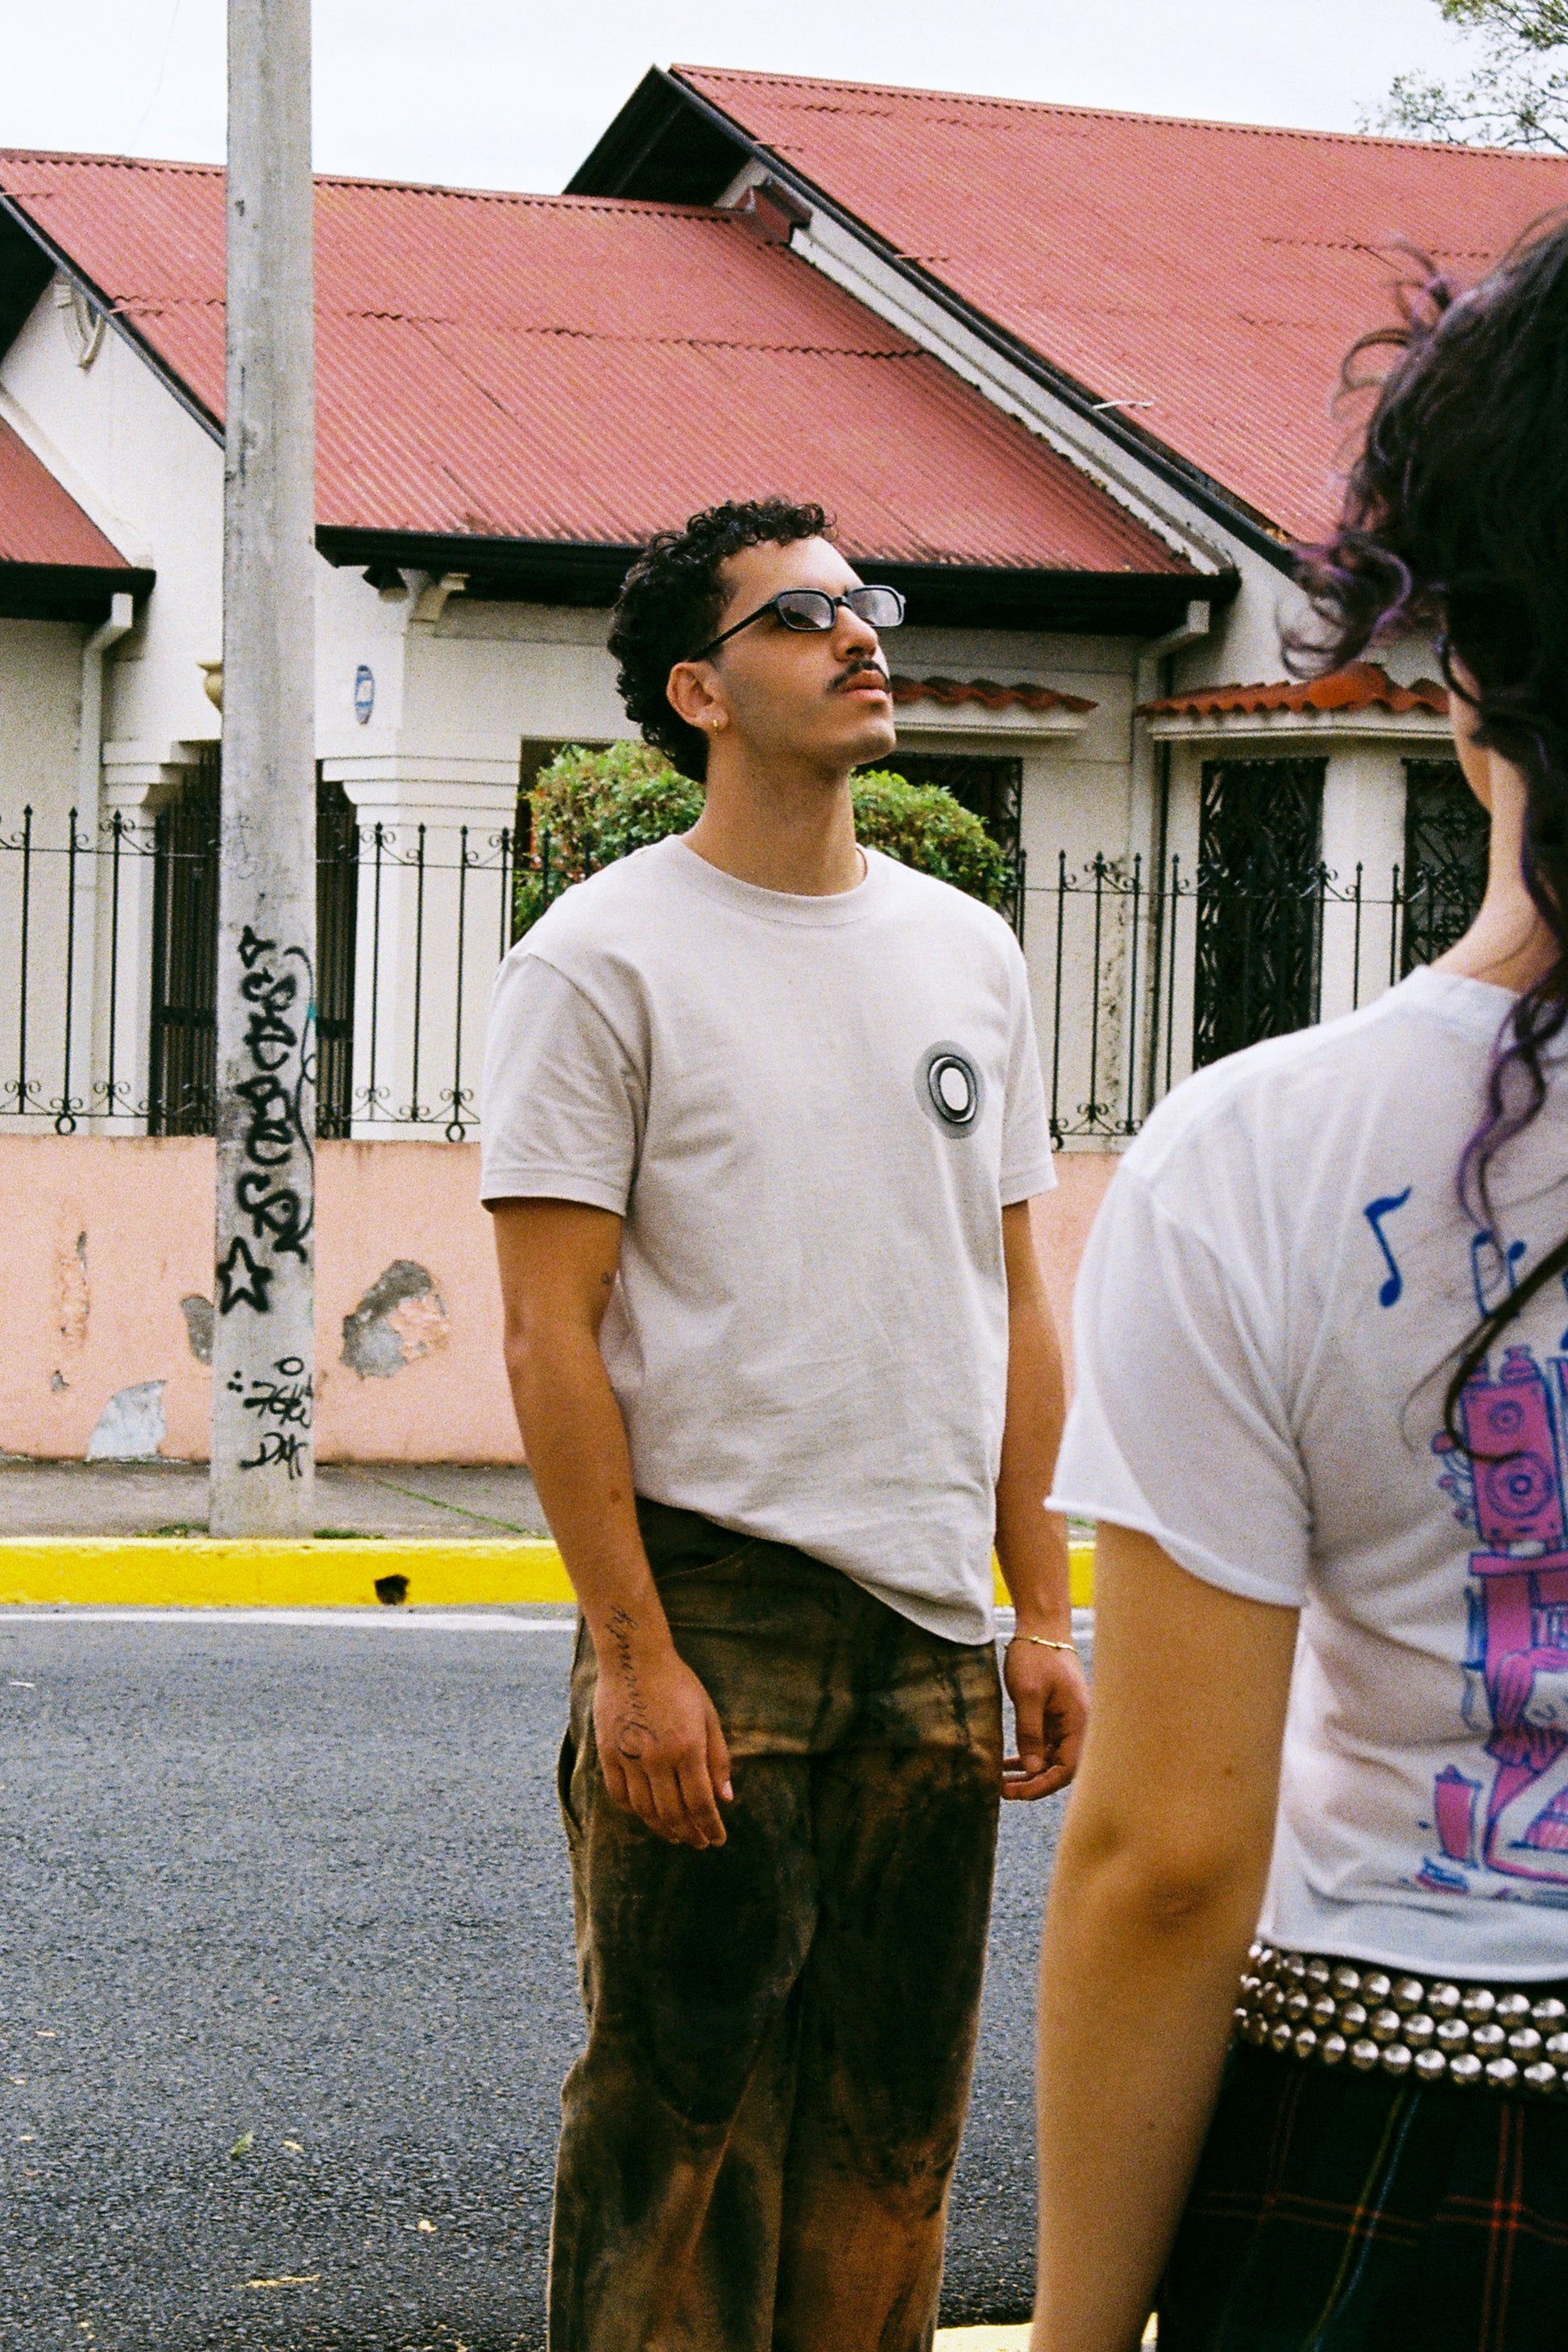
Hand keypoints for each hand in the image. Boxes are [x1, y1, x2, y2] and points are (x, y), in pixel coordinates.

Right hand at [591, 1609, 733, 1847]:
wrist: (634, 1657)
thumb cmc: (678, 1683)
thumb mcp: (708, 1715)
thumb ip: (718, 1758)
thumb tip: (725, 1798)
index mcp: (687, 1748)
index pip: (700, 1803)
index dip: (710, 1827)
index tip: (717, 1840)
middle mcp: (657, 1759)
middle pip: (673, 1813)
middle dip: (690, 1833)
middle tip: (699, 1843)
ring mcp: (629, 1757)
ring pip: (645, 1810)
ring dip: (663, 1829)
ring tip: (676, 1836)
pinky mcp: (608, 1753)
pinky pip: (619, 1795)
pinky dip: (634, 1812)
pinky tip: (646, 1815)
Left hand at [1002, 1636, 1088, 1799]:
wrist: (1042, 1625)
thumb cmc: (1036, 1655)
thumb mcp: (1028, 1694)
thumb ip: (1030, 1733)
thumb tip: (1032, 1770)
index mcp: (1078, 1722)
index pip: (1066, 1769)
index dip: (1042, 1786)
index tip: (1016, 1793)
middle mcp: (1077, 1725)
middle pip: (1060, 1768)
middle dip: (1034, 1783)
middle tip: (1003, 1792)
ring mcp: (1066, 1721)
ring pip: (1051, 1758)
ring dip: (1029, 1772)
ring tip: (1001, 1784)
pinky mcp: (1055, 1715)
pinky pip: (1044, 1744)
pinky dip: (1027, 1755)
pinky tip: (1007, 1765)